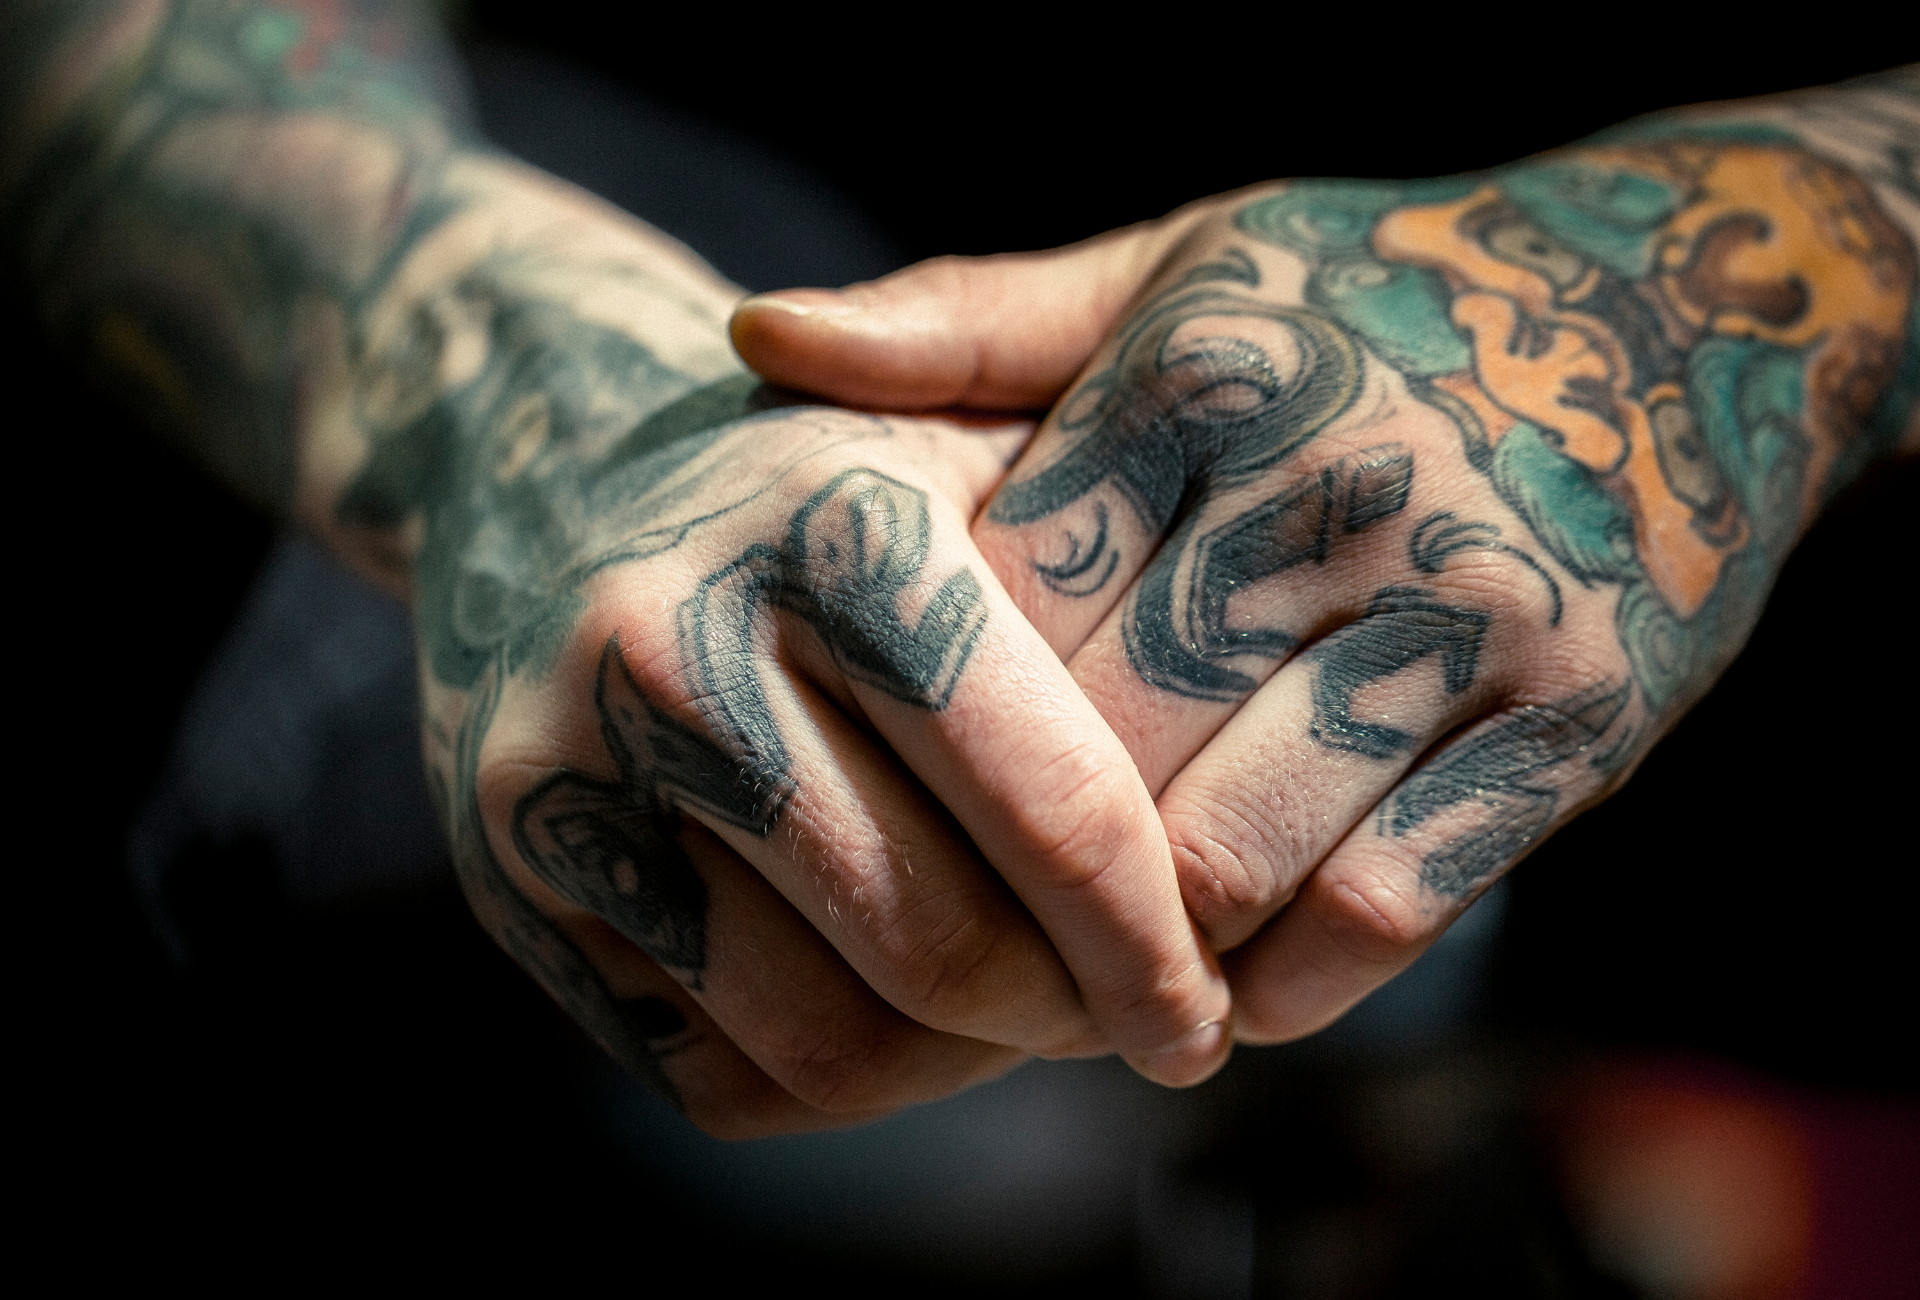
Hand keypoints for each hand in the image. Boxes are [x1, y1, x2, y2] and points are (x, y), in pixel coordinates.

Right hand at [363, 182, 1234, 1134]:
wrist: (541, 465)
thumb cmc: (814, 478)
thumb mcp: (963, 451)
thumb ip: (1104, 585)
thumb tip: (1247, 835)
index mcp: (832, 532)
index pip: (1053, 809)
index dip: (1157, 944)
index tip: (1208, 1012)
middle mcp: (676, 651)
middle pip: (941, 946)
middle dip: (1069, 1018)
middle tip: (1131, 1023)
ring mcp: (570, 777)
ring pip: (834, 1042)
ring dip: (959, 1066)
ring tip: (1016, 1017)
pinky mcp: (511, 881)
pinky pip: (718, 1075)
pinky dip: (837, 1081)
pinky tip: (891, 1012)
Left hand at [733, 82, 1919, 1042]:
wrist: (1692, 315)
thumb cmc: (1375, 297)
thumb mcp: (1178, 262)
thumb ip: (968, 321)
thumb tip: (756, 341)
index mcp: (1204, 372)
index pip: (996, 606)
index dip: (927, 723)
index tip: (891, 782)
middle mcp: (1333, 489)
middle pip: (1097, 746)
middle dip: (1014, 856)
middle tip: (956, 917)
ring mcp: (1467, 613)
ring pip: (1227, 851)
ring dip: (1140, 942)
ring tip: (1088, 963)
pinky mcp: (1576, 722)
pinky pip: (1384, 906)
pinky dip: (1286, 976)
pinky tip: (1235, 971)